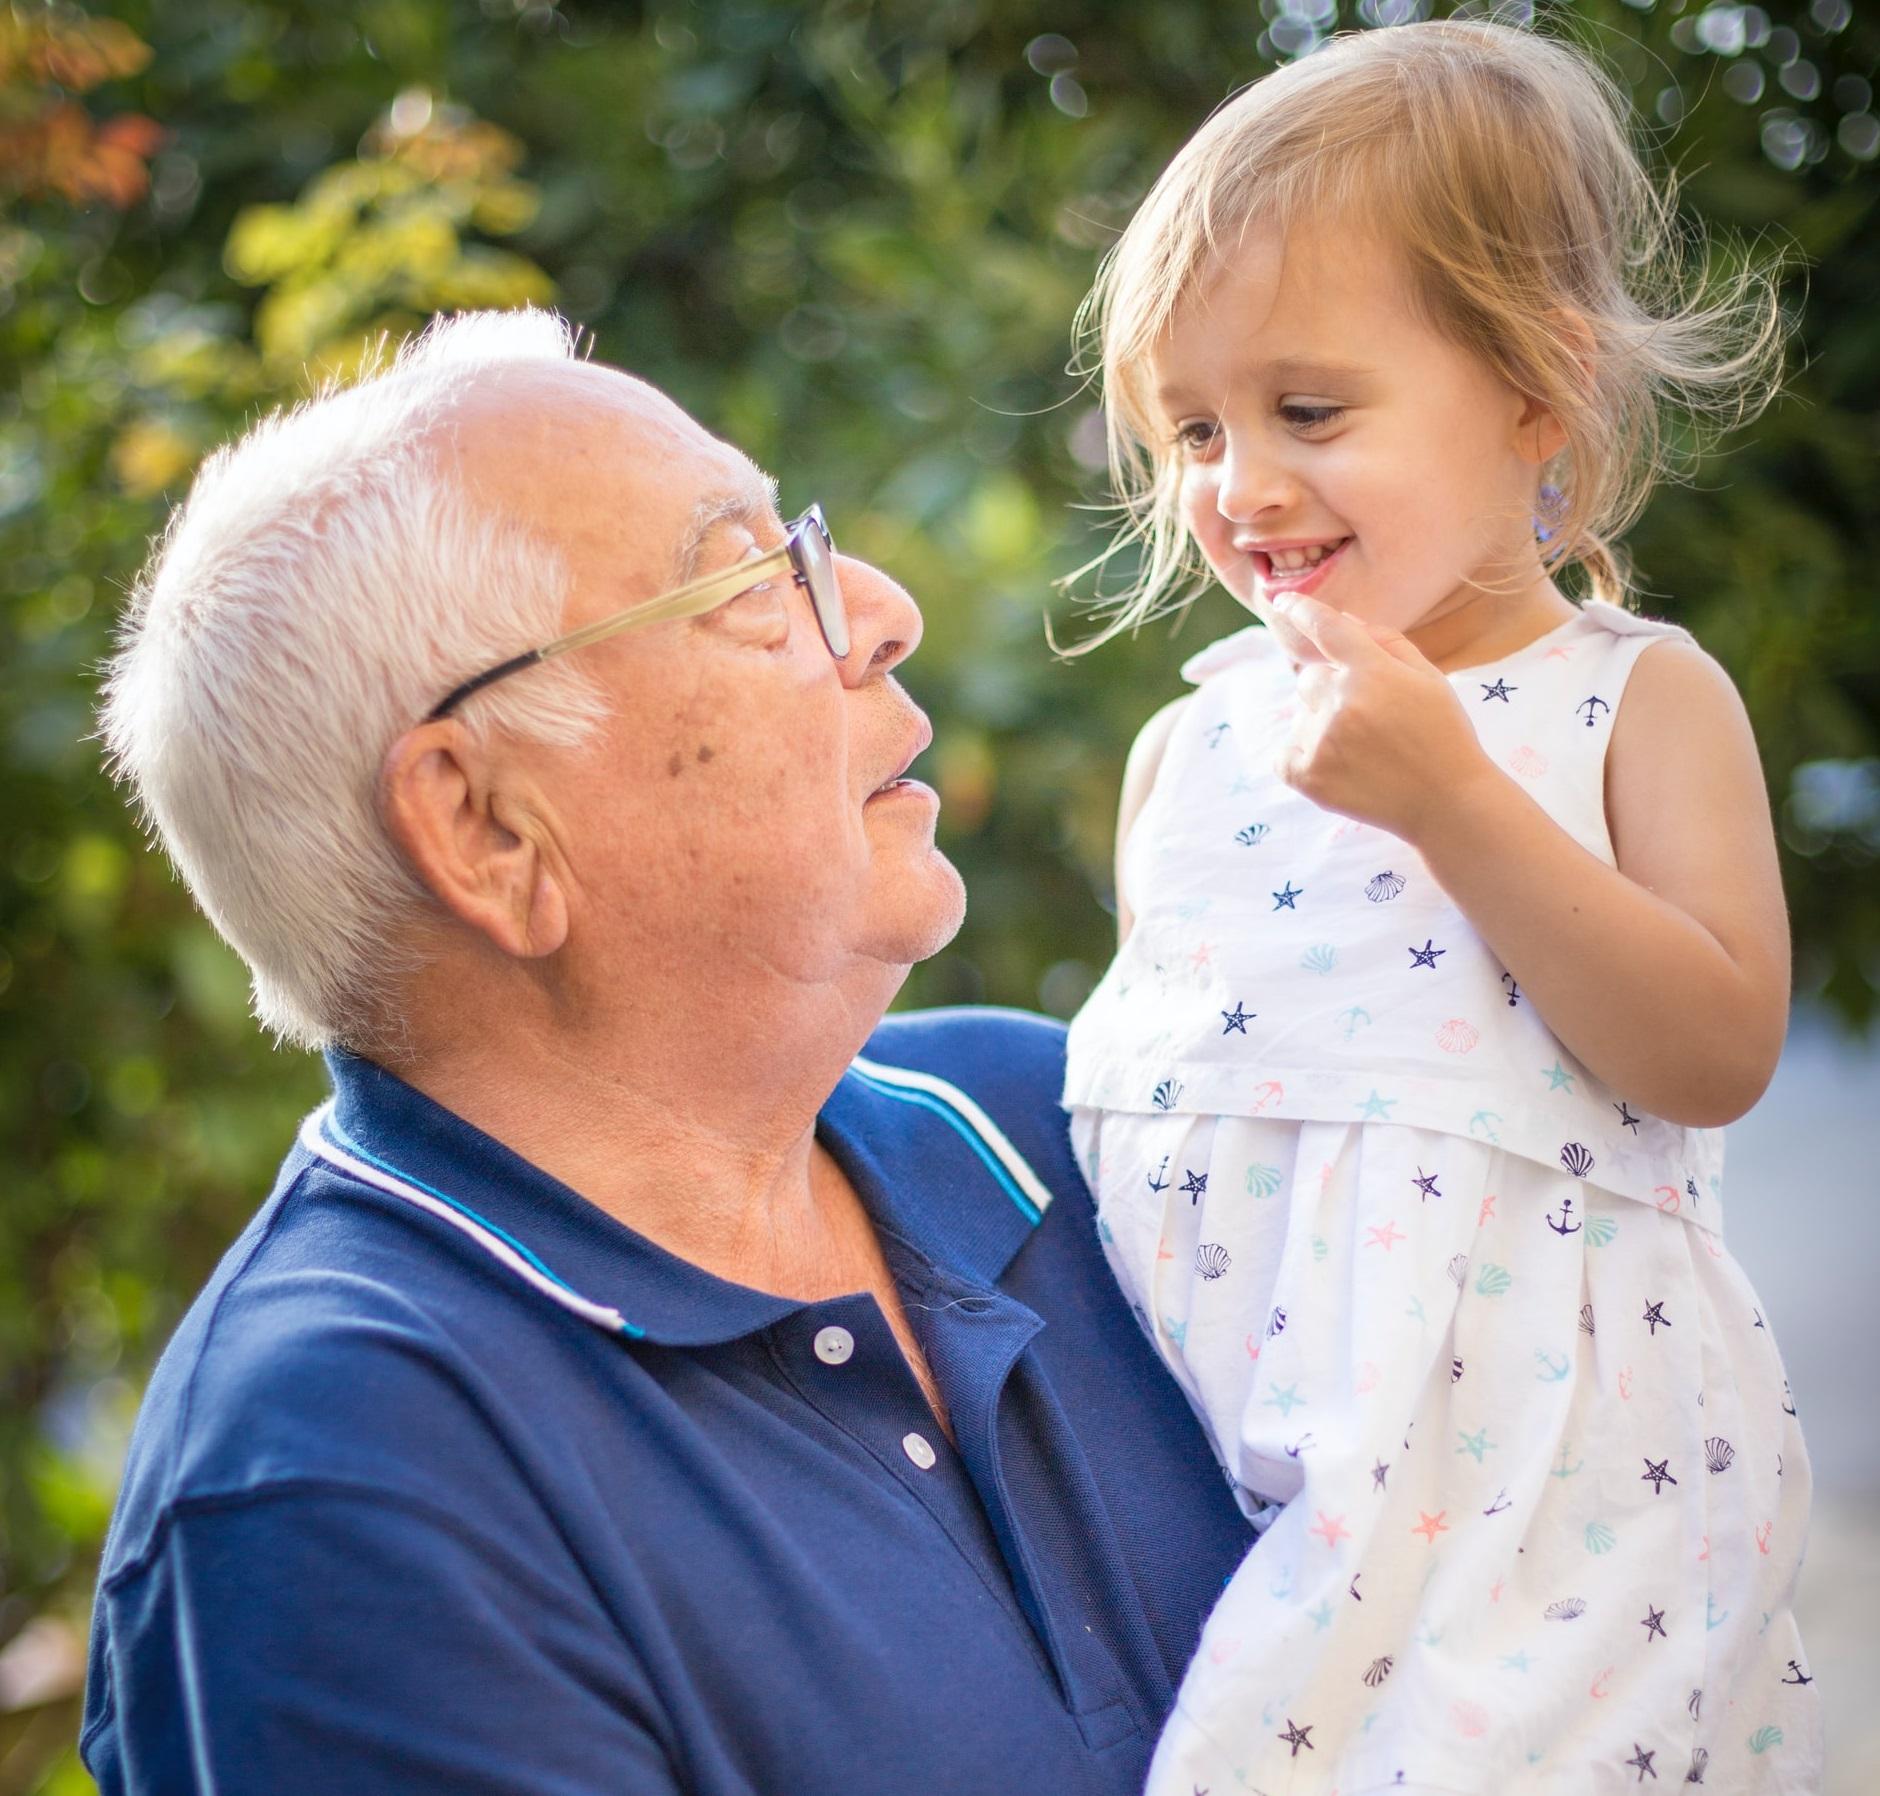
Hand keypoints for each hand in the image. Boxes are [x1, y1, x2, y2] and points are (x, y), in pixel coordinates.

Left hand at [1270, 593, 1496, 841]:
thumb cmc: (1442, 735)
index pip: (1327, 628)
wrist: (1447, 803)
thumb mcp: (1429, 678)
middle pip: (1309, 678)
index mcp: (1373, 672)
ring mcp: (1321, 741)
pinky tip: (1340, 766)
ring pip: (1300, 715)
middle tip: (1369, 717)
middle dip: (1331, 689)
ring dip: (1321, 723)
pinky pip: (1285, 752)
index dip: (1302, 610)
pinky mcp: (1307, 776)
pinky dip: (1304, 756)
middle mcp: (1341, 702)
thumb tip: (1342, 619)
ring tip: (1363, 749)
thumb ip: (1386, 642)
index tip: (1283, 600)